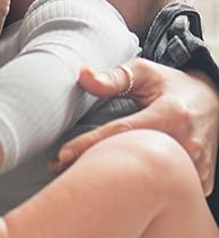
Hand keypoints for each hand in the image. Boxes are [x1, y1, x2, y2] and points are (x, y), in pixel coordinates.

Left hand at [52, 58, 218, 195]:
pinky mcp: (201, 182)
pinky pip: (167, 192)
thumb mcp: (143, 72)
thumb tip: (82, 75)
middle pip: (134, 165)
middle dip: (97, 169)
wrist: (211, 100)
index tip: (61, 157)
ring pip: (151, 183)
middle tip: (63, 170)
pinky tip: (122, 184)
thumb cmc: (170, 84)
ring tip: (88, 176)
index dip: (88, 146)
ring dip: (120, 182)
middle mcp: (187, 144)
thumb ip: (113, 77)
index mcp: (170, 115)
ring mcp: (197, 167)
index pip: (120, 134)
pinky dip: (144, 189)